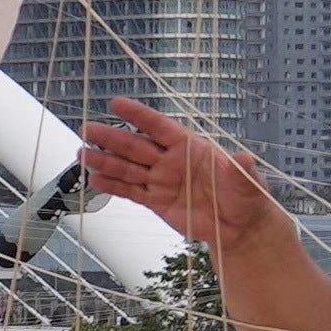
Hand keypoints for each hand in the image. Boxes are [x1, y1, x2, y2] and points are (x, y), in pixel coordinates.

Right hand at [75, 99, 281, 252]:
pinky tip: (95, 180)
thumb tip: (244, 157)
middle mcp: (171, 161)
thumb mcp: (248, 183)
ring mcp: (161, 181)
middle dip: (112, 138)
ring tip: (82, 155)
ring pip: (128, 168)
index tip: (117, 103)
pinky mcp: (156, 201)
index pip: (160, 127)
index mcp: (191, 148)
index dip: (139, 115)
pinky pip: (131, 192)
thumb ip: (241, 171)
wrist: (238, 228)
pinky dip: (113, 187)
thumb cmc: (246, 198)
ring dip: (105, 161)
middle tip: (89, 129)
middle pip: (136, 146)